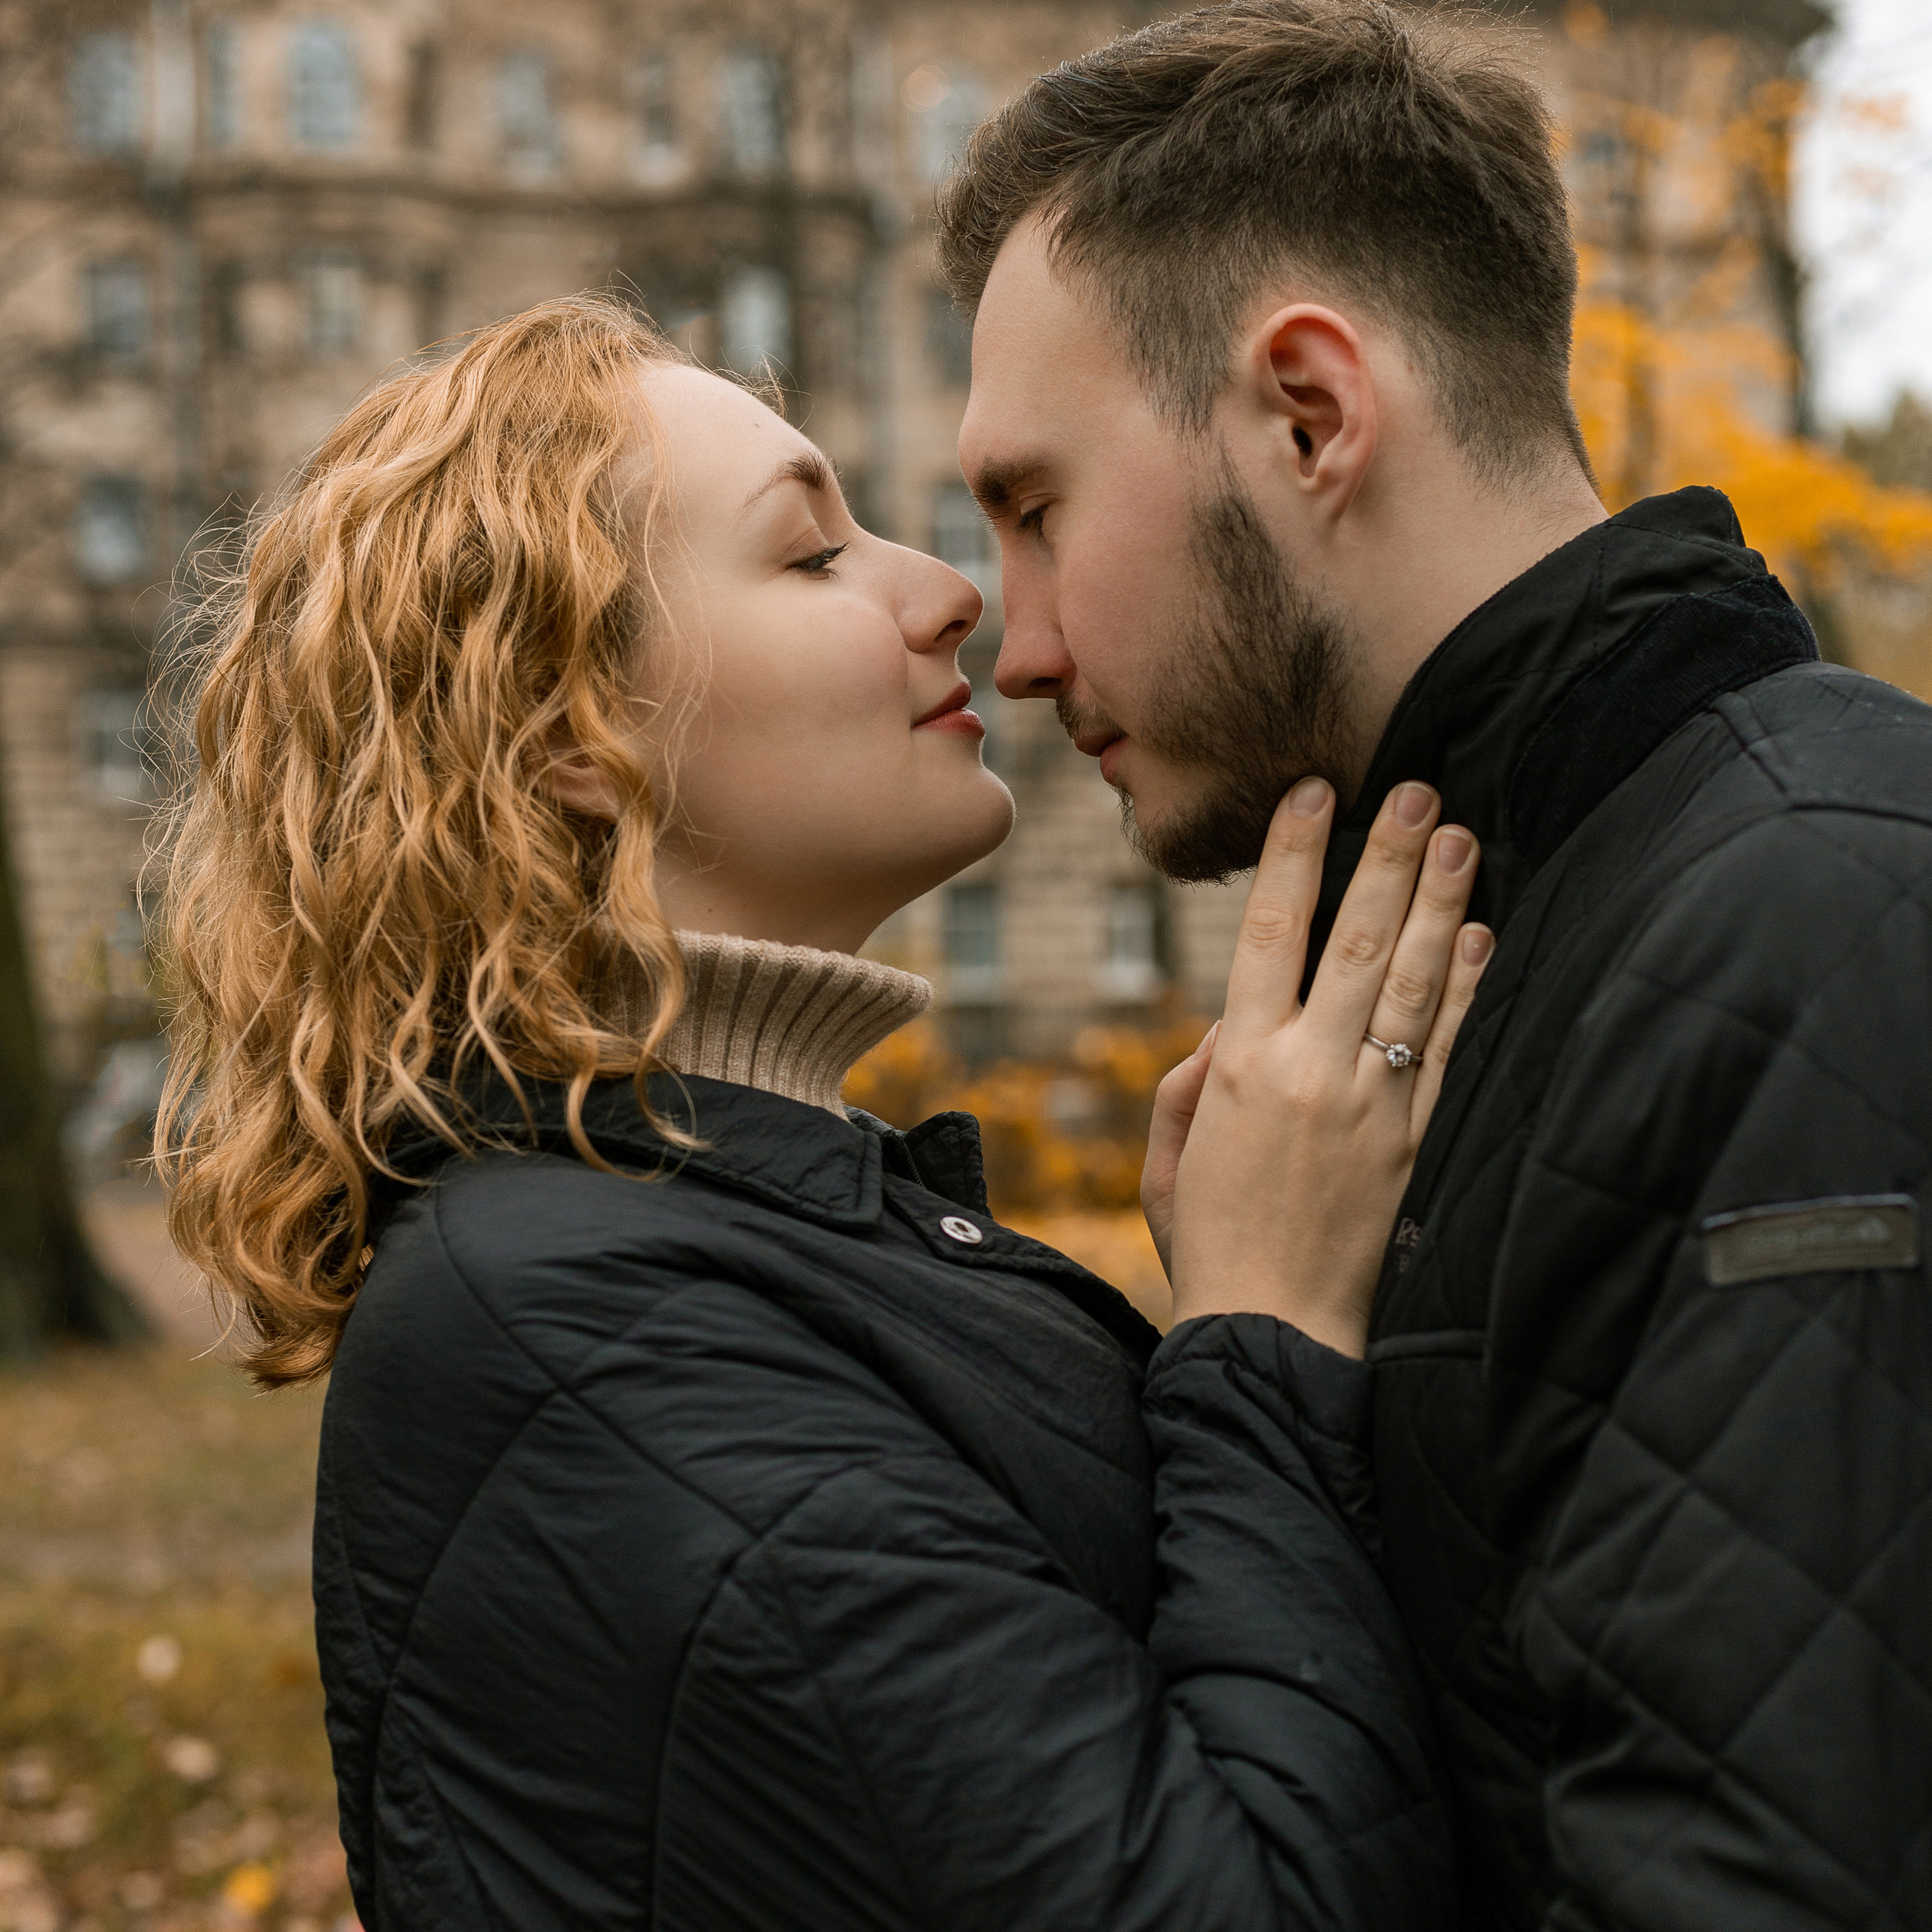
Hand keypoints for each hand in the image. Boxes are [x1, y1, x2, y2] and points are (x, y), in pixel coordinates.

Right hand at [1144, 776, 1492, 1355]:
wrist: (1276, 1335)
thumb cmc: (1211, 1244)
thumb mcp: (1171, 1158)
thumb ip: (1192, 1080)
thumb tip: (1231, 1025)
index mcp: (1241, 1065)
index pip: (1268, 933)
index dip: (1292, 857)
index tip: (1311, 795)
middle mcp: (1312, 1070)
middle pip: (1357, 939)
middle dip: (1387, 856)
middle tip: (1416, 789)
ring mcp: (1374, 1103)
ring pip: (1414, 981)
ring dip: (1438, 902)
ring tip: (1459, 836)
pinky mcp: (1420, 1141)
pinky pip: (1451, 1048)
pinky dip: (1469, 988)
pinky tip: (1482, 935)